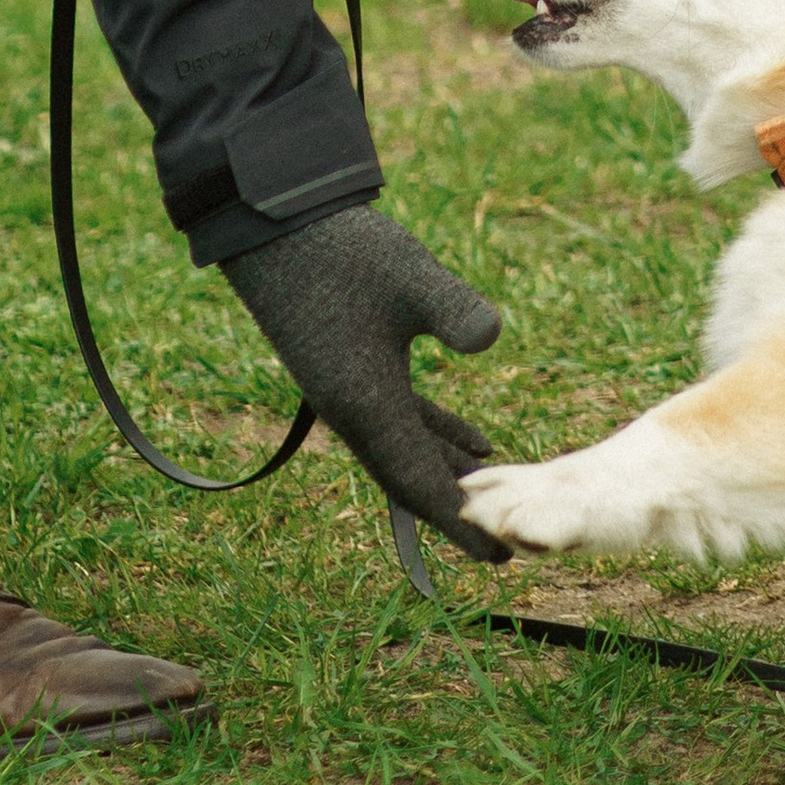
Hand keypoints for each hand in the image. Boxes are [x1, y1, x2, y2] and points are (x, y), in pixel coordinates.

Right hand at [224, 204, 510, 558]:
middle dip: (457, 511)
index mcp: (367, 405)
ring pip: (405, 451)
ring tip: (499, 494)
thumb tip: (491, 339)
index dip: (461, 524)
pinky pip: (396, 422)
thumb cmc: (343, 251)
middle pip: (411, 480)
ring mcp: (347, 391)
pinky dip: (434, 436)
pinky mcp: (348, 369)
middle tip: (505, 542)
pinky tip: (473, 437)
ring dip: (448, 474)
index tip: (500, 558)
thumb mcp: (408, 276)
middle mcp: (353, 412)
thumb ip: (454, 310)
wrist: (278, 226)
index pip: (419, 485)